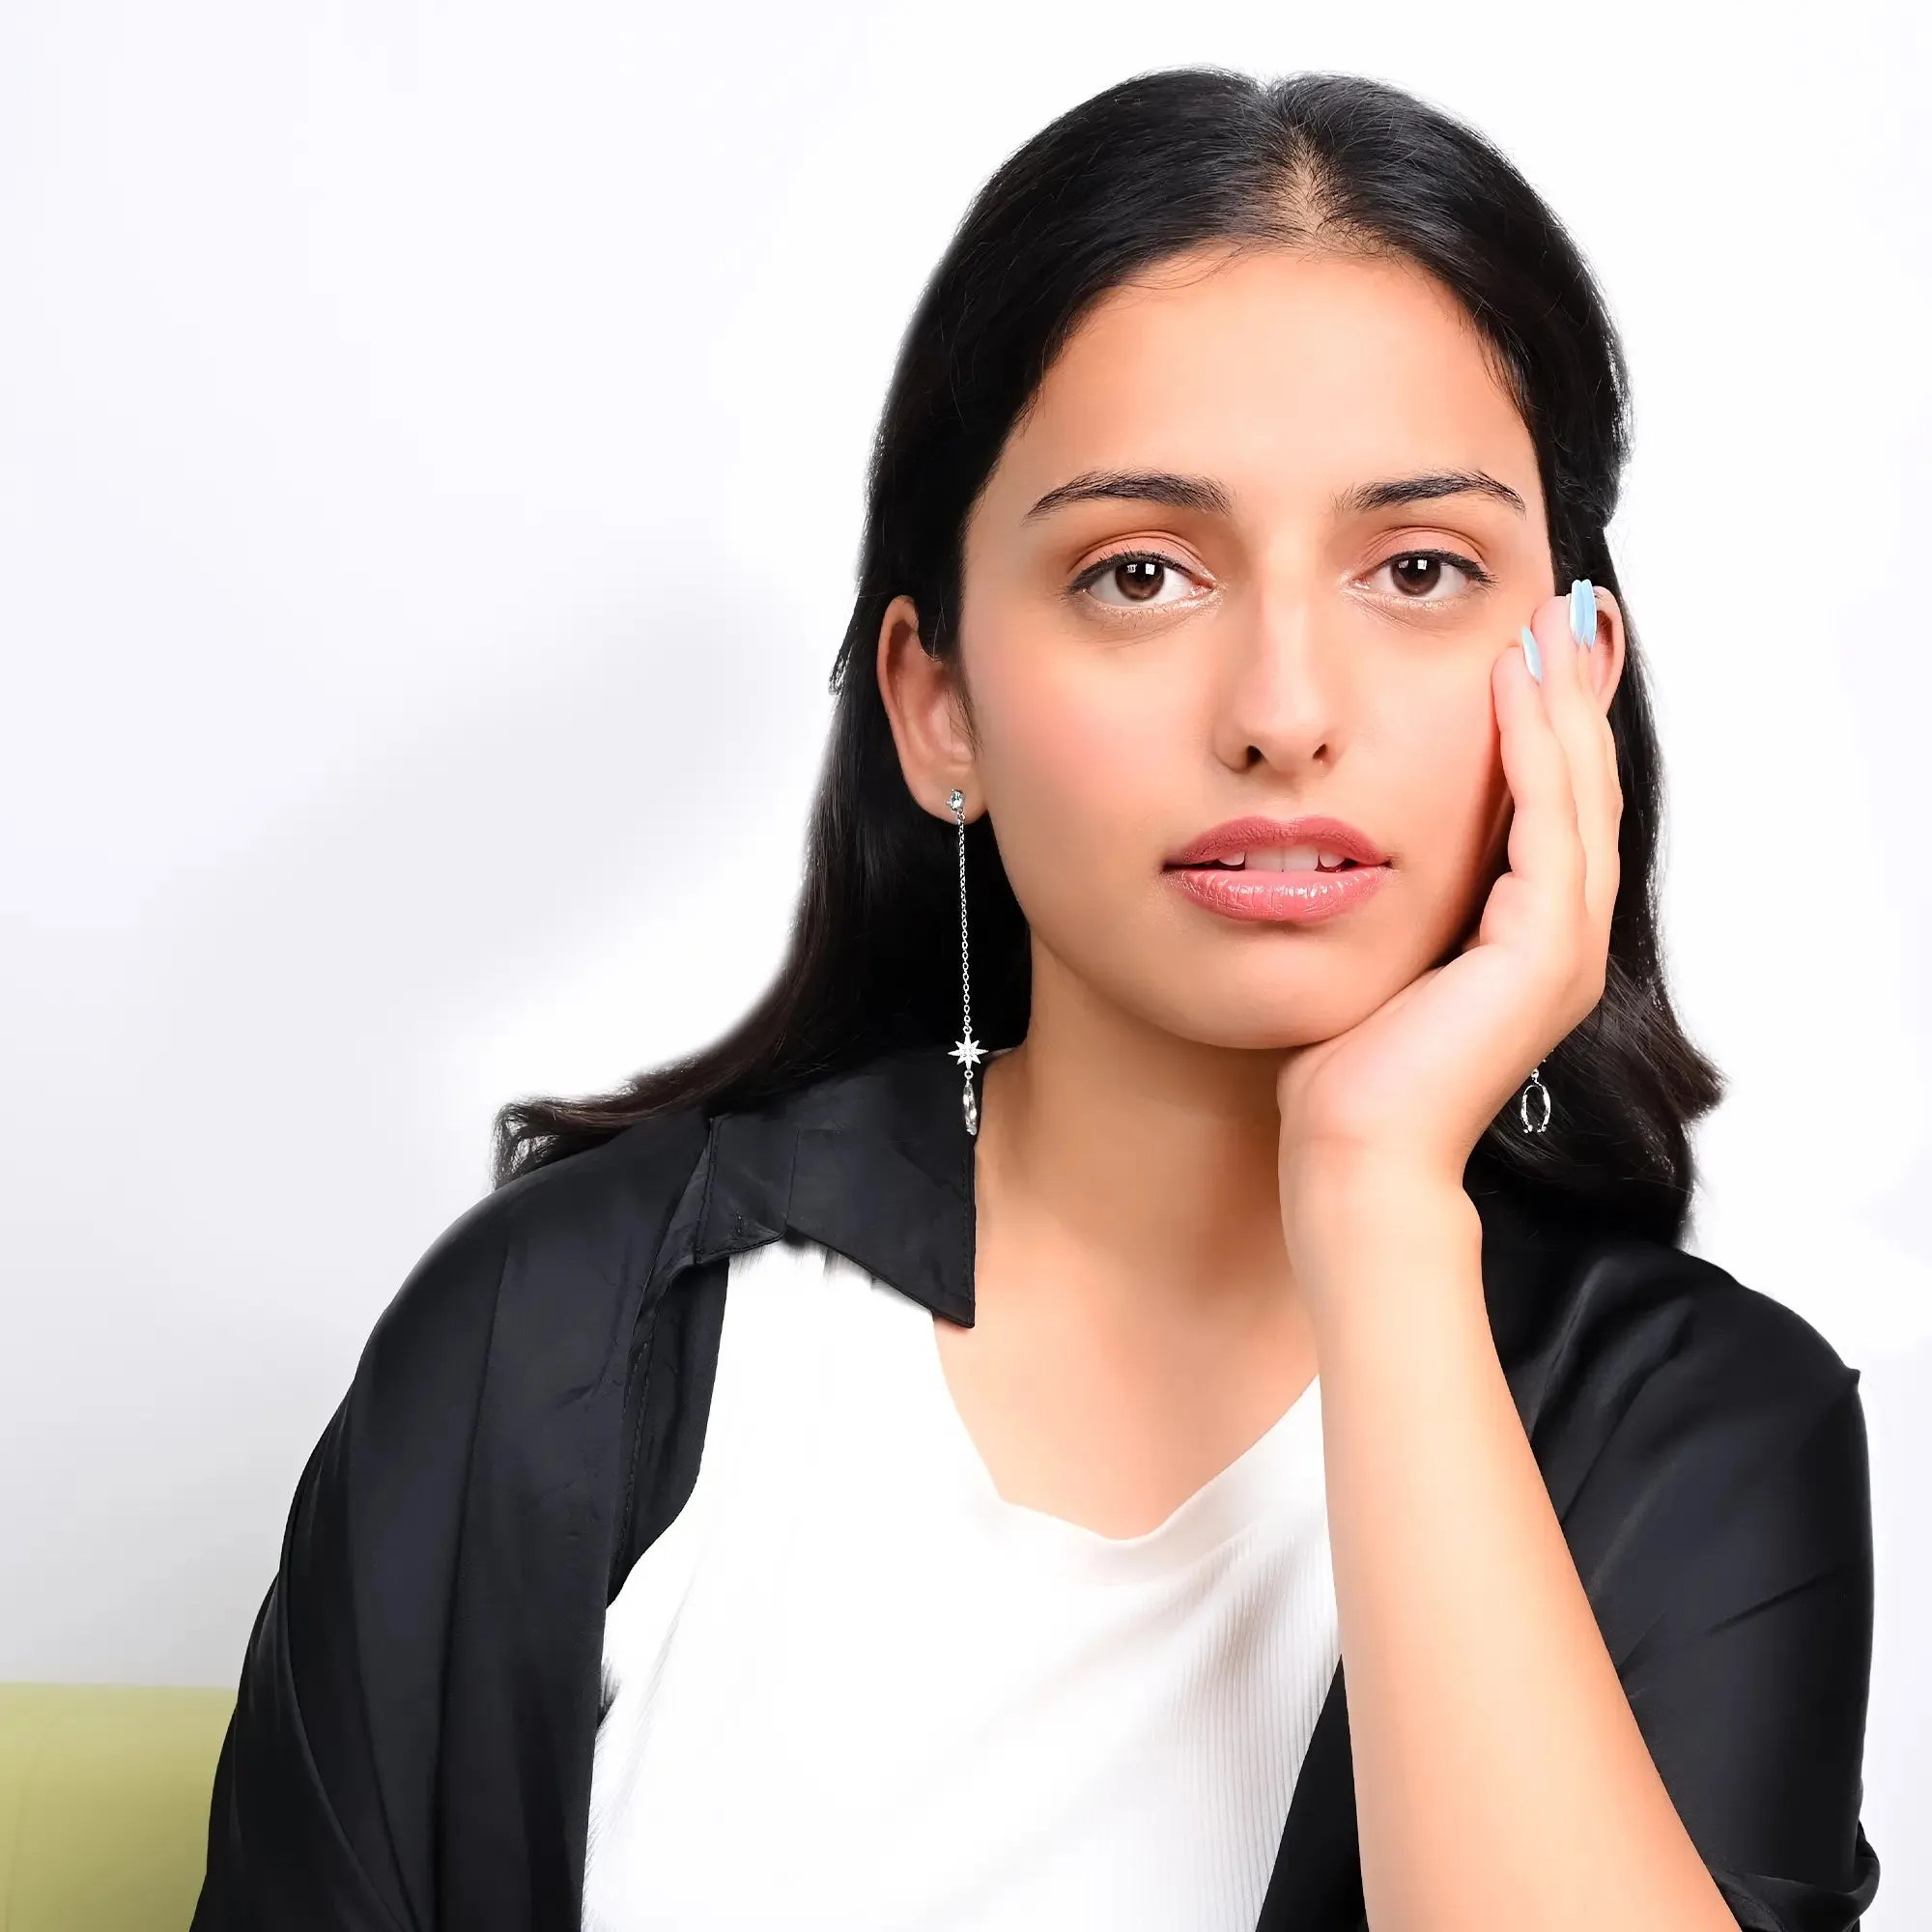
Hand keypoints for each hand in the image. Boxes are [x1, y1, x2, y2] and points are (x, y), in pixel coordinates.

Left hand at [1274, 585, 1623, 1253]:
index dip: (1551, 721)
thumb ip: (1394, 895)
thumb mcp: (1375, 952)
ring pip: (1579, 793)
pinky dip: (1533, 751)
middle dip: (1572, 691)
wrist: (1349, 1154)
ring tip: (1548, 619)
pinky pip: (1547, 825)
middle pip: (1584, 784)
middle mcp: (1562, 937)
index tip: (1532, 643)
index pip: (1556, 804)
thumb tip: (1354, 836)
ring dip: (1562, 701)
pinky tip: (1512, 687)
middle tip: (1563, 603)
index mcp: (1530, 938)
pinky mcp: (1539, 953)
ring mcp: (1561, 946)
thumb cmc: (1344, 1068)